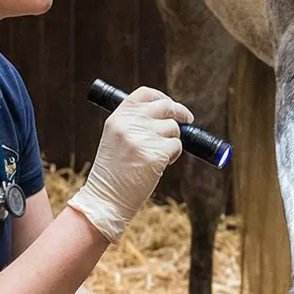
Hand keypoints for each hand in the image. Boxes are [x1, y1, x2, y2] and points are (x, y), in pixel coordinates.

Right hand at [67, 87, 191, 241]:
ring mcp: (143, 138)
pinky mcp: (156, 154)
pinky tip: (159, 165)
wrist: (105, 199)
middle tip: (187, 119)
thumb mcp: (116, 138)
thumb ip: (134, 122)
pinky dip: (174, 155)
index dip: (162, 97)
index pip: (145, 94)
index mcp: (118, 117)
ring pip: (174, 128)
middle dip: (180, 112)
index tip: (169, 104)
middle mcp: (130, 123)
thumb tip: (166, 113)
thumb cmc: (113, 172)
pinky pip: (177, 146)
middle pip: (166, 106)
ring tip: (158, 155)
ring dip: (173, 140)